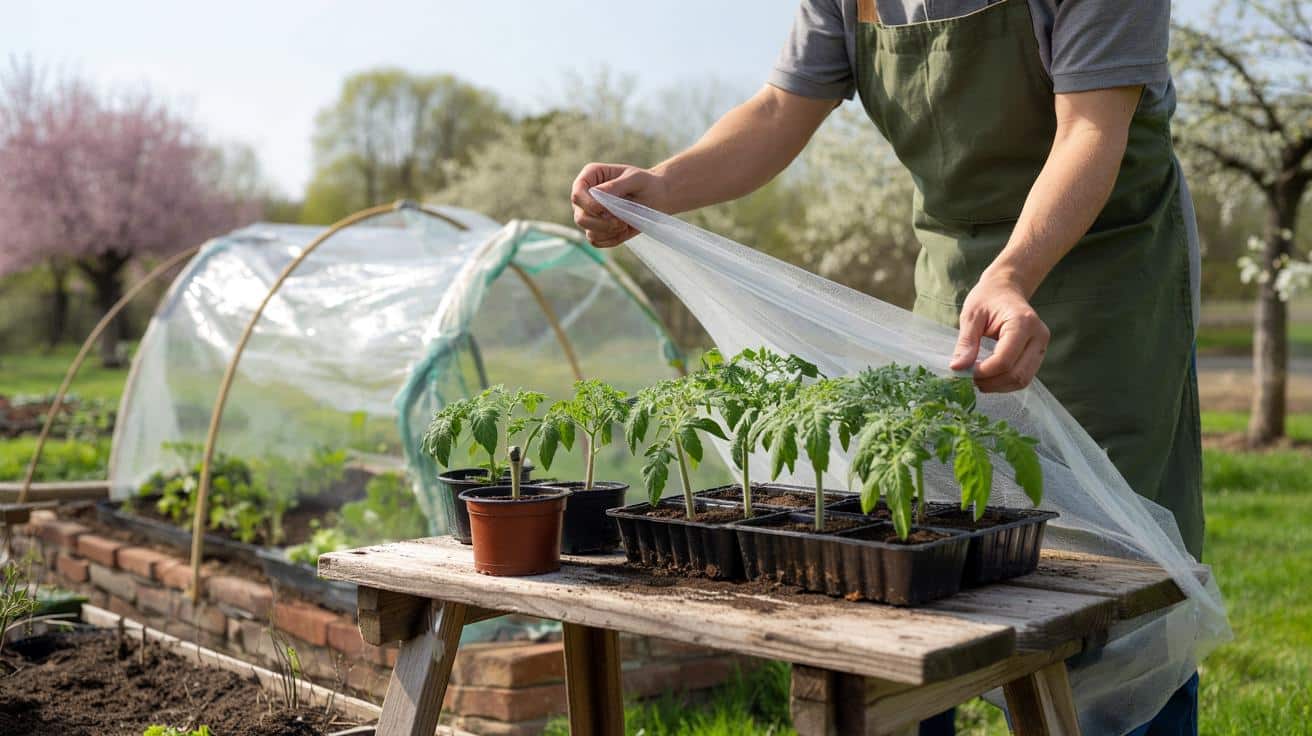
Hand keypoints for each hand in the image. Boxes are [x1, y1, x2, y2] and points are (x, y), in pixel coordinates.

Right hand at [570, 163, 668, 247]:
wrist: (656, 197)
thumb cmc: (645, 183)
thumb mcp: (635, 179)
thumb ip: (615, 185)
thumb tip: (596, 194)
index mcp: (590, 177)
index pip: (577, 194)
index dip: (589, 205)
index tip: (607, 210)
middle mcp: (585, 197)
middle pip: (580, 218)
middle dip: (602, 224)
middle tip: (621, 222)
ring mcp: (589, 215)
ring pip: (589, 232)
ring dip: (609, 232)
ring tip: (626, 223)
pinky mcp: (597, 229)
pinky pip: (597, 241)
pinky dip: (611, 239)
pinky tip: (624, 230)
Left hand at [949, 269, 1049, 392]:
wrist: (1006, 288)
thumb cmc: (987, 298)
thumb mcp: (971, 316)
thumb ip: (966, 343)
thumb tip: (957, 368)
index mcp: (1023, 323)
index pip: (1004, 360)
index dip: (983, 372)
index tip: (963, 372)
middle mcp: (1038, 336)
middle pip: (1017, 374)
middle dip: (991, 383)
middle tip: (968, 379)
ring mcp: (1041, 346)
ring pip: (1023, 380)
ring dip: (998, 386)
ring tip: (977, 379)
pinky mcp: (1038, 354)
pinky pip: (1024, 376)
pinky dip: (1005, 382)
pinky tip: (989, 377)